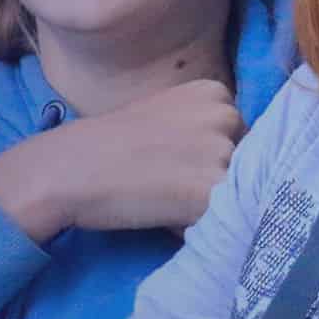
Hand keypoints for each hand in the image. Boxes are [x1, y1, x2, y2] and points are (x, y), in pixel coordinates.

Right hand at [0, 78, 241, 241]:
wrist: (71, 167)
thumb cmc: (107, 144)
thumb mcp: (163, 115)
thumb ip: (201, 128)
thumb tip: (231, 163)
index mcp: (214, 92)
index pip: (240, 136)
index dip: (212, 158)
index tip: (176, 162)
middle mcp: (227, 116)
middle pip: (247, 163)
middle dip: (218, 179)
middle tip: (170, 184)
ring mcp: (223, 153)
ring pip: (238, 193)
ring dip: (210, 205)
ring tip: (166, 201)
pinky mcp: (213, 191)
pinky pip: (223, 219)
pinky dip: (199, 225)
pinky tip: (166, 216)